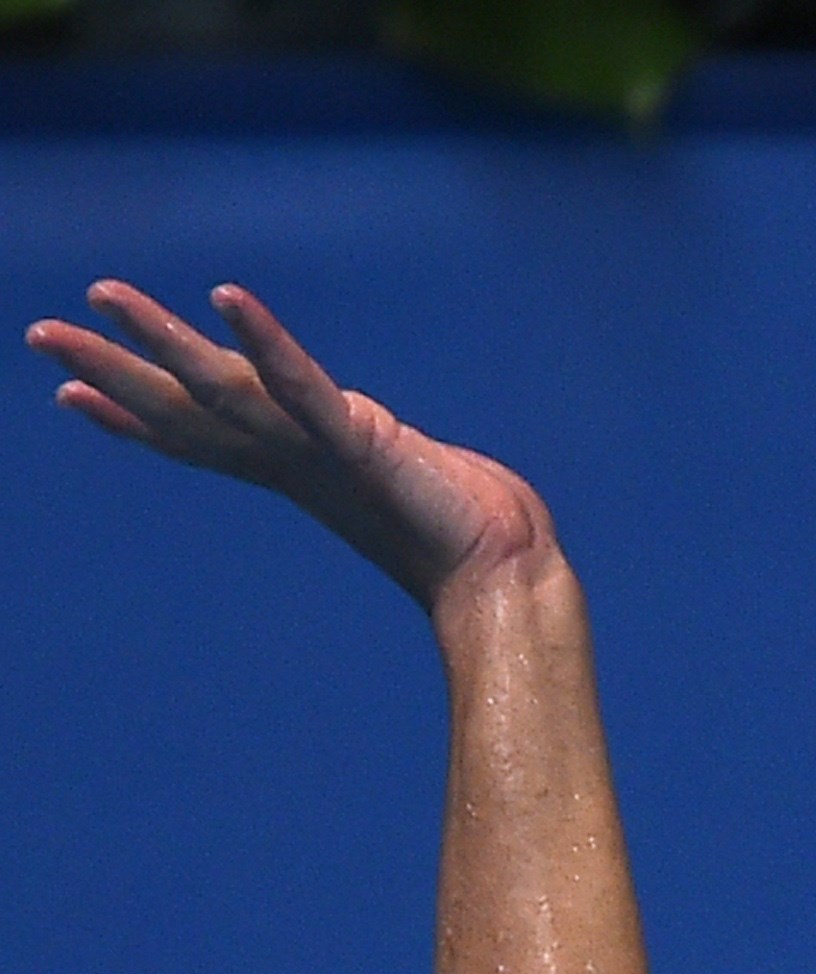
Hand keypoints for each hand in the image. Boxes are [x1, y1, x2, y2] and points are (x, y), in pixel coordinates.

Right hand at [25, 281, 555, 610]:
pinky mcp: (358, 440)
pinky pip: (302, 383)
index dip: (132, 415)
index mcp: (290, 463)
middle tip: (40, 337)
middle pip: (183, 408)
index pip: (197, 433)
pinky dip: (264, 339)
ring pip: (221, 390)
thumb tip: (361, 450)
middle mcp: (290, 456)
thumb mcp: (384, 477)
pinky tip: (224, 297)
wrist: (506, 572)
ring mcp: (317, 448)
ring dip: (160, 342)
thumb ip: (355, 453)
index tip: (70, 391)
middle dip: (113, 372)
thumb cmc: (459, 526)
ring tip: (106, 296)